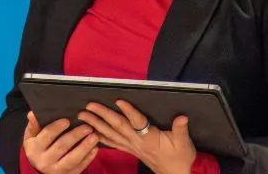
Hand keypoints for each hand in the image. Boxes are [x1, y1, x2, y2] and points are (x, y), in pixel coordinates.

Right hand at [23, 111, 99, 173]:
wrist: (41, 169)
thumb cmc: (38, 147)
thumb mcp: (31, 137)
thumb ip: (33, 125)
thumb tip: (32, 113)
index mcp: (34, 149)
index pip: (46, 135)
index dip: (56, 127)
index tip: (67, 120)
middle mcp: (44, 161)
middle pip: (61, 146)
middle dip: (75, 135)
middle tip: (87, 126)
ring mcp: (57, 171)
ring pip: (73, 159)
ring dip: (85, 147)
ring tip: (94, 136)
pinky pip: (80, 167)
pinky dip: (88, 157)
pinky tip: (95, 148)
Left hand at [78, 100, 195, 173]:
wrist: (175, 173)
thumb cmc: (180, 157)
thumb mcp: (184, 143)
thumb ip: (181, 129)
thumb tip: (182, 117)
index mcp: (149, 138)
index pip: (138, 123)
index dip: (129, 112)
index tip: (119, 101)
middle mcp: (136, 141)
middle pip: (117, 126)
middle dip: (102, 115)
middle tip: (89, 105)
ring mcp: (131, 146)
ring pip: (110, 134)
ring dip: (96, 124)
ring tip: (83, 115)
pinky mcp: (129, 149)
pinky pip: (111, 143)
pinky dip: (100, 136)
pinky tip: (90, 131)